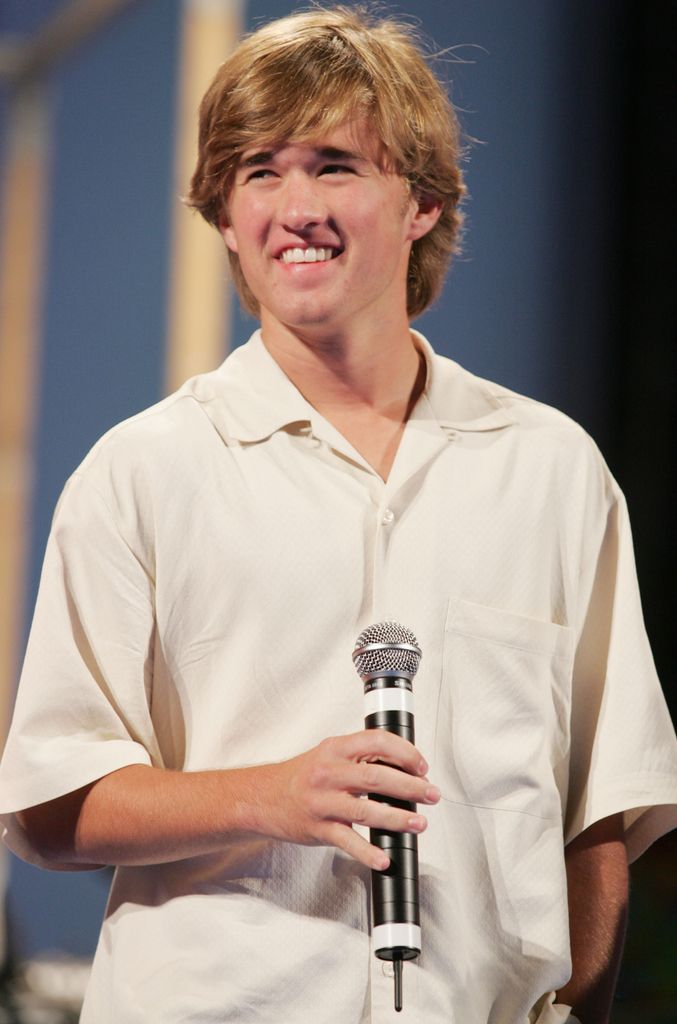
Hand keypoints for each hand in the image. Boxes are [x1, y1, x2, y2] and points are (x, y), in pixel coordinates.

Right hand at [254, 730, 439, 869]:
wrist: (263, 798)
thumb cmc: (301, 777)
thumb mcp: (328, 754)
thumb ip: (360, 756)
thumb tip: (401, 764)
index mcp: (335, 748)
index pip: (377, 741)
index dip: (405, 752)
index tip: (421, 766)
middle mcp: (329, 772)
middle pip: (377, 776)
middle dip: (411, 786)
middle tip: (432, 794)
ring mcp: (323, 801)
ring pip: (367, 810)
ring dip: (398, 818)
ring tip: (419, 823)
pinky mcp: (318, 828)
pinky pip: (347, 841)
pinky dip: (367, 852)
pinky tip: (383, 858)